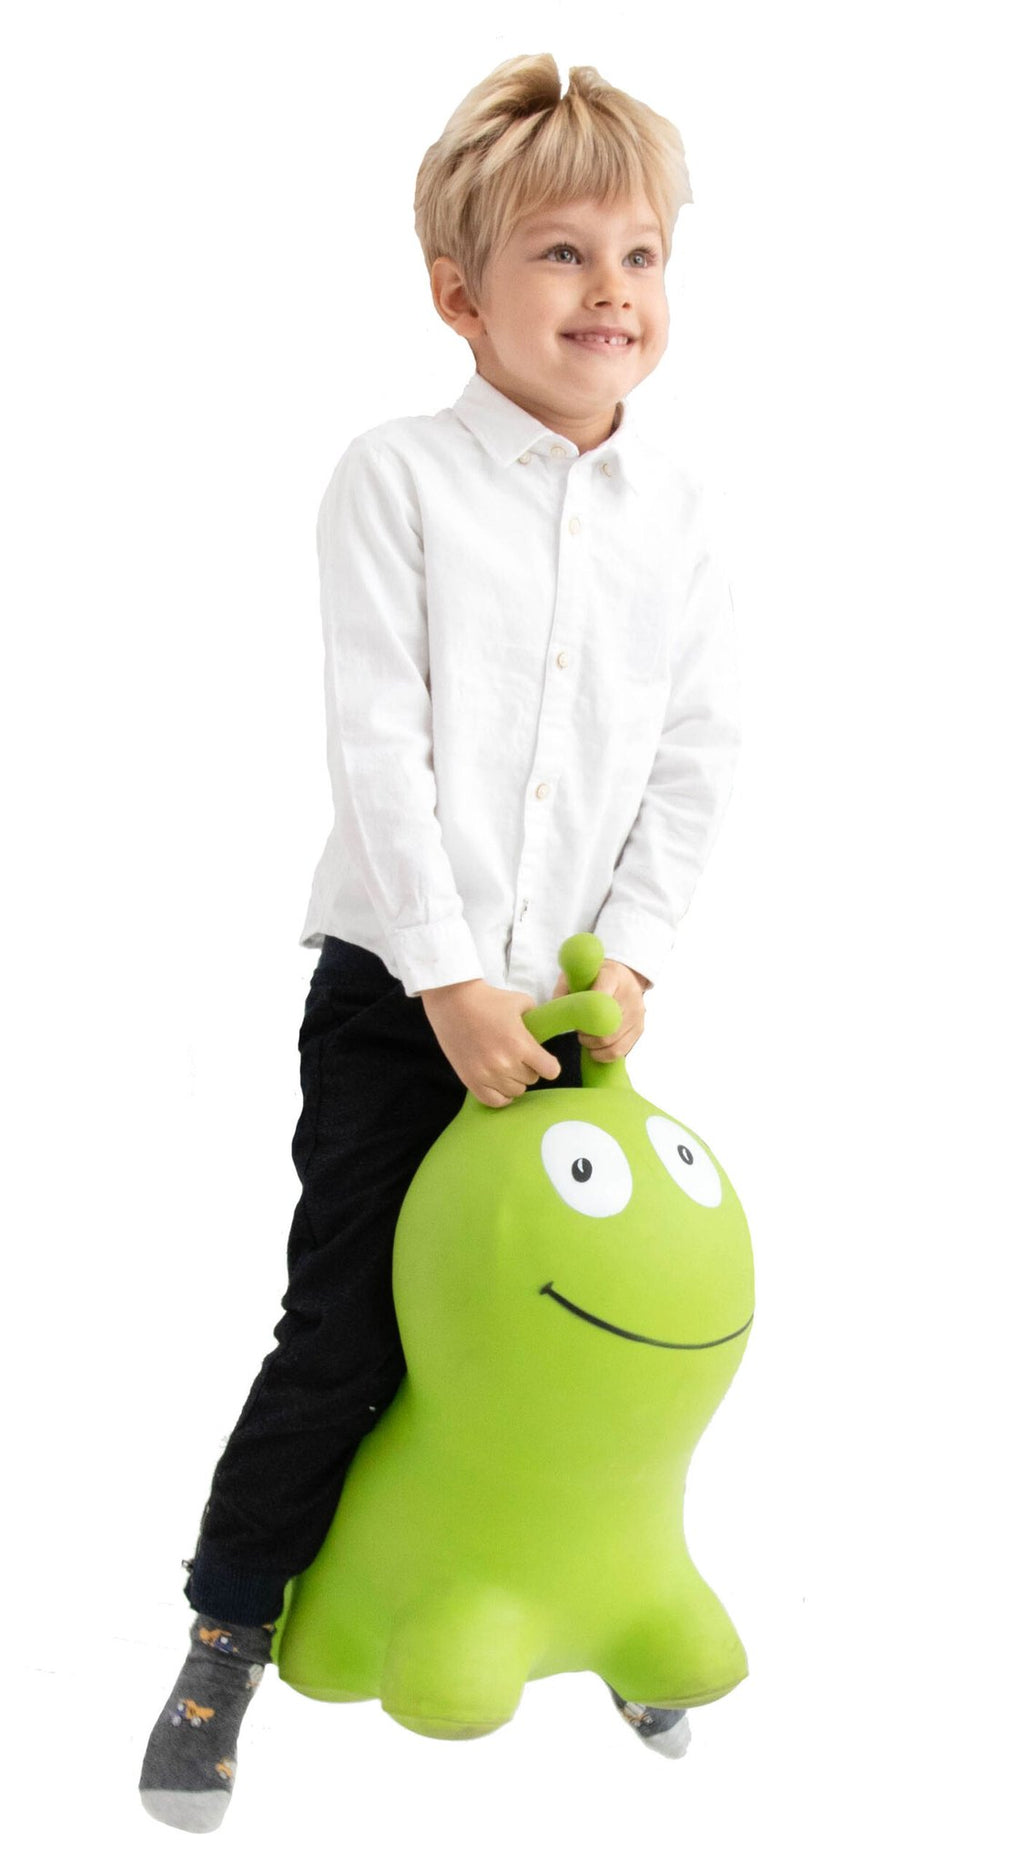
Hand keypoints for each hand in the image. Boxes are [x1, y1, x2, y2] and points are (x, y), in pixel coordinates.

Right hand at [421, 978, 561, 1107]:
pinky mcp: (470, 1080)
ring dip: (514, 1081)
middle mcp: (504, 1063)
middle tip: (519, 1056)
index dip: (549, 1065)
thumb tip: (546, 1032)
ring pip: (515, 1092)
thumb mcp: (522, 1002)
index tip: (543, 1060)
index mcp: (520, 1044)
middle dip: (529, 1068)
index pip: (550, 1071)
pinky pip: (494, 1101)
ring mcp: (486, 1074)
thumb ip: (537, 1020)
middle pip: (531, 1080)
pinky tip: (499, 1083)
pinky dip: (501, 1096)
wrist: (453, 1001)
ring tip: (507, 1066)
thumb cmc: (489, 999)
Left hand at [552, 959, 649, 1061]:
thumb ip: (563, 990)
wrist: (624, 976)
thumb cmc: (594, 977)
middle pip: (606, 1027)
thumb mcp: (576, 975)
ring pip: (613, 1043)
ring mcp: (637, 1013)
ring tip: (587, 1039)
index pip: (599, 998)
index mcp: (613, 976)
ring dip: (594, 1047)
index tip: (577, 1019)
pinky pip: (621, 1051)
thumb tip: (555, 1011)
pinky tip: (596, 1047)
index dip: (584, 1015)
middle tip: (578, 1031)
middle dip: (586, 1036)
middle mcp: (630, 994)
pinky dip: (604, 1055)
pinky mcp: (639, 1028)